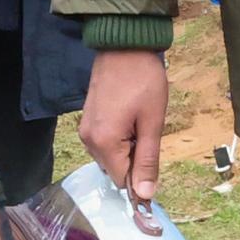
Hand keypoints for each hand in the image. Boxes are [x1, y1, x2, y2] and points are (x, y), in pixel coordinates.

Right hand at [75, 46, 169, 192]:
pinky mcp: (88, 120)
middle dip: (134, 159)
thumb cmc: (143, 80)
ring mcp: (86, 129)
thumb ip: (147, 161)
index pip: (121, 180)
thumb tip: (144, 195)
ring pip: (110, 156)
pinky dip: (119, 137)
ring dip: (127, 147)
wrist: (124, 45)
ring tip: (138, 120)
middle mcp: (89, 140)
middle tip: (147, 130)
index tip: (154, 158)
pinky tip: (129, 116)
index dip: (140, 177)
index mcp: (104, 142)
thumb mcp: (152, 122)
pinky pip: (105, 142)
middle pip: (115, 169)